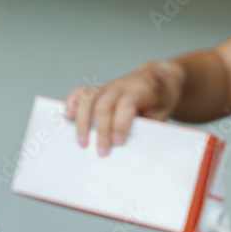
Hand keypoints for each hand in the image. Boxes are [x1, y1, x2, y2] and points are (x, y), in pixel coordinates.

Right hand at [64, 60, 186, 155]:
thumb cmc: (159, 101)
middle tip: (101, 152)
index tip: (118, 142)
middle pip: (104, 104)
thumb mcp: (162, 114)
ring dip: (83, 121)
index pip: (126, 105)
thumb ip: (148, 126)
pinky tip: (68, 116)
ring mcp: (108, 86)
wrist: (157, 80)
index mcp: (141, 91)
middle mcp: (121, 86)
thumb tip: (133, 148)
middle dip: (101, 130)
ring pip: (89, 97)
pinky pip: (82, 92)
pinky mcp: (100, 89)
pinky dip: (73, 102)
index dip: (121, 123)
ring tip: (82, 142)